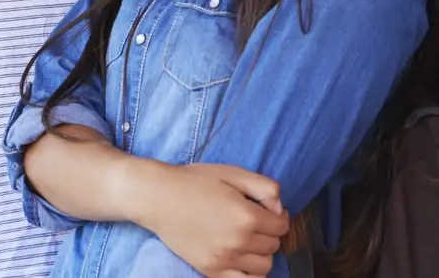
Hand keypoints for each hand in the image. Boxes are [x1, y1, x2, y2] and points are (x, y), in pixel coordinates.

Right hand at [146, 163, 288, 277]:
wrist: (158, 197)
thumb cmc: (193, 181)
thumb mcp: (230, 172)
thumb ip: (263, 187)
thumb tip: (280, 208)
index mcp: (246, 216)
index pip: (281, 225)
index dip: (279, 215)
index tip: (268, 210)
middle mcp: (239, 241)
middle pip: (274, 245)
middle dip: (269, 232)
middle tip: (253, 220)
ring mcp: (225, 260)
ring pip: (265, 266)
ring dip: (261, 252)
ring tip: (246, 238)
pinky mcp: (212, 271)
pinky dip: (251, 273)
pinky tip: (241, 258)